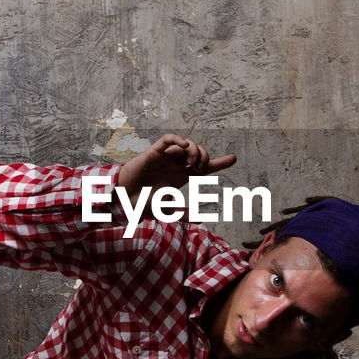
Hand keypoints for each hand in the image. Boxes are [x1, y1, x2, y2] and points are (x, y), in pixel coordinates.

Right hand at [116, 134, 236, 204]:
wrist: (124, 201)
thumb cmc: (143, 205)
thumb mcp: (168, 211)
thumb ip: (184, 214)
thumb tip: (202, 219)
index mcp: (181, 177)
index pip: (204, 168)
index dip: (219, 163)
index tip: (234, 158)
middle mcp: (175, 165)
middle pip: (199, 153)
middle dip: (206, 157)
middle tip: (201, 168)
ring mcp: (165, 158)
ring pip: (187, 145)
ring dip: (195, 150)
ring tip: (193, 163)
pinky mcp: (153, 152)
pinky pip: (168, 139)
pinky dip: (178, 139)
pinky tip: (185, 146)